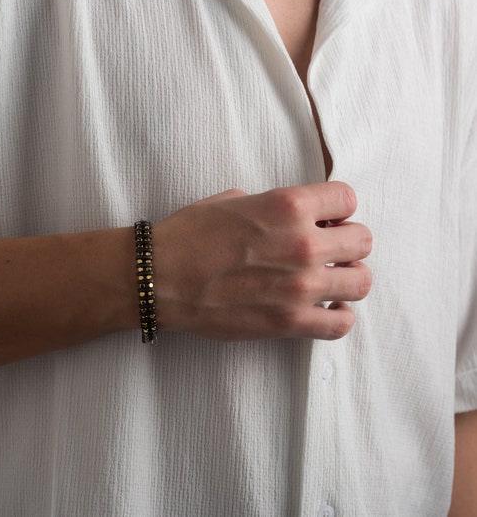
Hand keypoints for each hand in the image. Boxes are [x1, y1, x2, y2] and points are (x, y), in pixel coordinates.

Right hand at [154, 181, 371, 340]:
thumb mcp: (231, 200)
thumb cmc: (187, 236)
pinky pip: (341, 324)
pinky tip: (326, 308)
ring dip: (348, 279)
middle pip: (362, 240)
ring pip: (361, 282)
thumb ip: (272, 206)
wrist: (159, 278)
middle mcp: (303, 244)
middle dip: (346, 243)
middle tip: (327, 250)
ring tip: (328, 281)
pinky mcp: (290, 322)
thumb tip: (292, 216)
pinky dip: (339, 316)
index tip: (325, 219)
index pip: (347, 198)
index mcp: (288, 205)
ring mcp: (300, 286)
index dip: (337, 208)